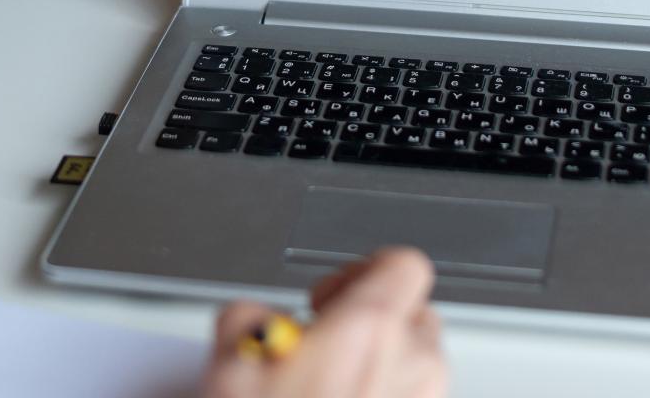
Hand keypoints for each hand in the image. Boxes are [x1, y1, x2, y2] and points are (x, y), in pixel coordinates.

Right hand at [203, 249, 446, 397]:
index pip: (403, 265)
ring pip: (419, 369)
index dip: (363, 272)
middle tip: (327, 348)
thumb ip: (251, 317)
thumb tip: (256, 323)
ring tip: (332, 392)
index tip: (330, 299)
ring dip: (384, 370)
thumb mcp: (229, 363)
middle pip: (416, 316)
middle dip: (376, 325)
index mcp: (368, 329)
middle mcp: (409, 368)